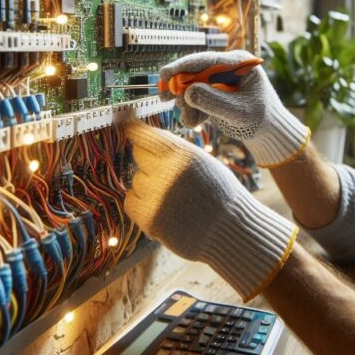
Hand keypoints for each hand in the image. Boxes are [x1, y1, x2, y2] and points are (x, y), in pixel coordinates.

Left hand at [123, 122, 298, 300]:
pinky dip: (141, 204)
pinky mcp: (150, 219)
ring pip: (136, 181)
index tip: (124, 122)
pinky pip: (130, 202)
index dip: (132, 128)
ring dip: (148, 187)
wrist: (230, 231)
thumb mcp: (204, 163)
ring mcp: (157, 197)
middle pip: (138, 155)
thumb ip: (176, 152)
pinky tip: (161, 209)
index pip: (146, 134)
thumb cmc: (220, 196)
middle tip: (166, 174)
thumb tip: (148, 139)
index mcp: (184, 155)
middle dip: (148, 161)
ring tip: (173, 198)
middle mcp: (168, 173)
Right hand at [159, 50, 309, 167]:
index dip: (183, 65)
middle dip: (179, 86)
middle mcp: (225, 69)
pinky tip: (194, 123)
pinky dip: (191, 113)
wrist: (268, 132)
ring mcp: (217, 83)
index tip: (165, 73)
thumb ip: (215, 102)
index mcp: (238, 63)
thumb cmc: (261, 118)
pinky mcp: (212, 96)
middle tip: (163, 97)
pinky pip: (194, 101)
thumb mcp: (240, 112)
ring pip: (191, 88)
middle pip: (194, 72)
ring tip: (190, 121)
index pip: (206, 60)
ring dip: (186, 104)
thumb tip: (188, 92)